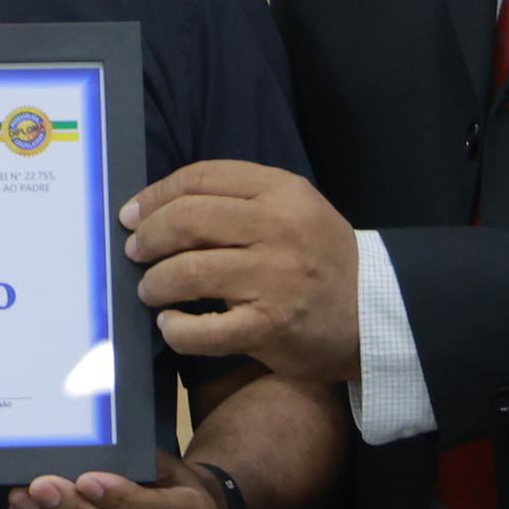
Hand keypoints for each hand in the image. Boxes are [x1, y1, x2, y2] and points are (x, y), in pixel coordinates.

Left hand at [121, 161, 359, 383]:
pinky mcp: (269, 326)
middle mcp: (279, 229)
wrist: (375, 314)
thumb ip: (241, 200)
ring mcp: (275, 279)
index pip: (201, 178)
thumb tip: (162, 207)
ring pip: (189, 272)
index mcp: (282, 192)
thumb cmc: (322, 259)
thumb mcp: (295, 209)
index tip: (134, 213)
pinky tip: (171, 324)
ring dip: (155, 282)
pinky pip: (203, 330)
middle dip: (148, 236)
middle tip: (136, 251)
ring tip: (151, 289)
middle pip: (187, 219)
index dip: (156, 194)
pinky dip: (175, 328)